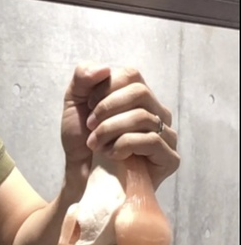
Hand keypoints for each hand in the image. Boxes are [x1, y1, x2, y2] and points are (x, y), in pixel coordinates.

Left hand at [61, 63, 178, 189]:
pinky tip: (111, 155)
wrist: (80, 176)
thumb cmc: (81, 141)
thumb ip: (83, 77)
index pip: (131, 74)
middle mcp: (157, 112)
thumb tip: (105, 68)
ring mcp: (167, 135)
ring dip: (110, 130)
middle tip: (91, 127)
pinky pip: (151, 140)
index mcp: (139, 96)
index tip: (88, 107)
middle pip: (139, 92)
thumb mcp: (75, 101)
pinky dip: (123, 146)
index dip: (105, 88)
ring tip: (96, 144)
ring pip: (143, 117)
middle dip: (107, 110)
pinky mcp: (170, 158)